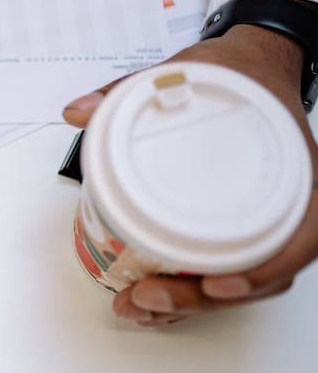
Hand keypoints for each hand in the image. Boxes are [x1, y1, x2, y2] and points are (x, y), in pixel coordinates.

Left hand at [62, 24, 316, 325]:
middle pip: (265, 270)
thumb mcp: (185, 69)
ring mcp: (272, 220)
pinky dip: (195, 290)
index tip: (219, 283)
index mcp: (296, 168)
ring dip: (194, 303)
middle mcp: (293, 202)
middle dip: (204, 298)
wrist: (256, 65)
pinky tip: (156, 300)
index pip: (302, 233)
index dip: (264, 268)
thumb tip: (78, 110)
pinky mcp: (247, 228)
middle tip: (148, 296)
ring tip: (140, 306)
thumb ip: (128, 90)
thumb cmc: (236, 74)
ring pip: (247, 280)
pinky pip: (233, 270)